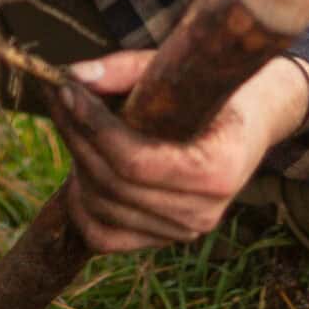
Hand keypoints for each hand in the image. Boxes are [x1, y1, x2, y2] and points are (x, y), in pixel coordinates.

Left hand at [50, 50, 308, 254]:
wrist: (248, 126)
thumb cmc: (212, 91)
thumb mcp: (178, 71)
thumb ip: (126, 70)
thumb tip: (73, 76)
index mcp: (219, 170)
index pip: (136, 162)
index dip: (94, 127)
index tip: (68, 90)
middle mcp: (204, 211)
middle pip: (114, 185)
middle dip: (77, 137)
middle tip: (60, 97)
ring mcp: (183, 231)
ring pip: (102, 208)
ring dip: (77, 164)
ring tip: (73, 126)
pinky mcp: (163, 239)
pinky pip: (104, 236)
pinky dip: (82, 205)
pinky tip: (80, 169)